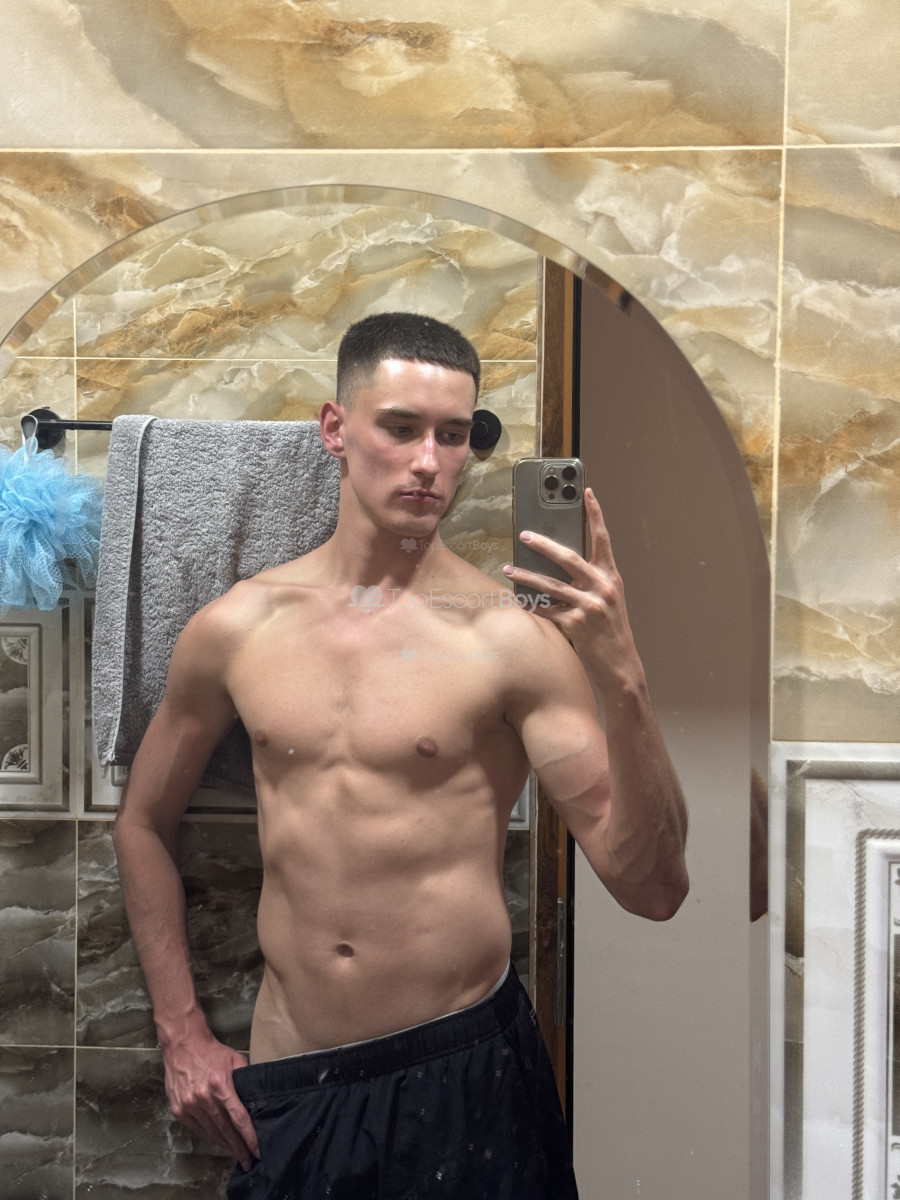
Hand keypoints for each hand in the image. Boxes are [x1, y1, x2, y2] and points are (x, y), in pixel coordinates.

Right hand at [161, 1027, 258, 1169]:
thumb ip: (246, 1079)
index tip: (257, 1150)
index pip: (238, 1118)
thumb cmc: (212, 1052)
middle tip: (248, 1160)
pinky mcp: (178, 1109)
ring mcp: (189, 1105)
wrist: (183, 1045)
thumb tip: (259, 1096)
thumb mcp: (235, 1059)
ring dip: (225, 1144)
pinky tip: (218, 1140)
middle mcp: (203, 1098)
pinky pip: (197, 1129)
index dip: (249, 1137)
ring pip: (211, 1132)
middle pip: (225, 1130)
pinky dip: (209, 1136)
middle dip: (238, 1147)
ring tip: (236, 1153)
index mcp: (220, 1085)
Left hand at [503, 487, 642, 693]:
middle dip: (543, 544)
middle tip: (524, 535)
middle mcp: (603, 587)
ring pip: (550, 584)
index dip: (595, 513)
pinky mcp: (576, 624)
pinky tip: (518, 599)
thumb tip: (559, 563)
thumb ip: (590, 580)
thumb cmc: (611, 631)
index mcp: (611, 577)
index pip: (603, 539)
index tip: (587, 492)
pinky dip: (531, 604)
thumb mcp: (608, 600)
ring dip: (526, 576)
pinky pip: (546, 609)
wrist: (620, 666)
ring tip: (508, 569)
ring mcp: (589, 606)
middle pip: (568, 557)